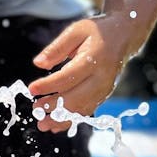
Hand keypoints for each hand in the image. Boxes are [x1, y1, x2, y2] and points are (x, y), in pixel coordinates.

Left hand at [26, 14, 132, 132]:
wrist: (124, 36)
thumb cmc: (97, 32)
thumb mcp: (76, 31)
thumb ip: (57, 48)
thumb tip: (38, 63)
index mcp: (95, 59)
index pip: (68, 76)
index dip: (49, 85)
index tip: (32, 89)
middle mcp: (102, 77)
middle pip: (76, 97)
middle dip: (54, 106)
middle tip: (35, 110)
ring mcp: (106, 89)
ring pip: (82, 108)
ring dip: (62, 119)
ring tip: (43, 124)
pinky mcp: (105, 95)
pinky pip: (88, 111)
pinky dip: (72, 120)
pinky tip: (57, 125)